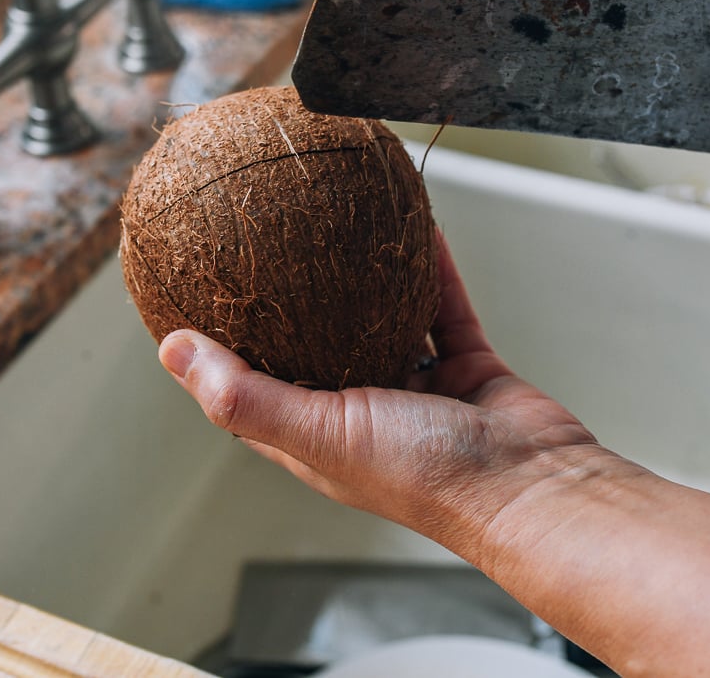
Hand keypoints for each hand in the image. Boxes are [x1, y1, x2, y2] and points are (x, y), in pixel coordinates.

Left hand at [157, 233, 597, 557]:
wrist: (535, 485)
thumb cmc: (432, 480)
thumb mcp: (320, 432)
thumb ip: (247, 395)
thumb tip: (174, 351)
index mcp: (315, 433)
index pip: (251, 383)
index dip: (222, 343)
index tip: (199, 291)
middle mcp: (360, 408)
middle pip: (316, 339)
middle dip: (293, 295)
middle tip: (268, 236)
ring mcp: (415, 386)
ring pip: (381, 314)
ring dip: (364, 275)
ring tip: (340, 223)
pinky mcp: (463, 361)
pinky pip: (440, 301)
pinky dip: (429, 266)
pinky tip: (414, 225)